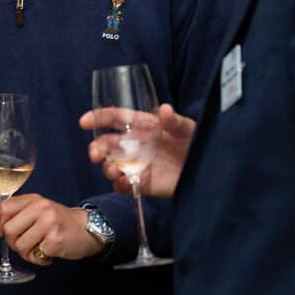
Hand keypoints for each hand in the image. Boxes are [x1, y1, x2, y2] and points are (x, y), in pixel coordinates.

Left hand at [0, 193, 102, 264]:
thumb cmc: (59, 220)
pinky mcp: (55, 241)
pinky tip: (48, 253)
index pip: (3, 209)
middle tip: (25, 242)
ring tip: (38, 248)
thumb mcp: (39, 207)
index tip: (3, 230)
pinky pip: (34, 256)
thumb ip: (16, 207)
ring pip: (20, 245)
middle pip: (8, 230)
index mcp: (34, 199)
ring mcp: (48, 224)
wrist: (86, 229)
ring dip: (26, 253)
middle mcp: (41, 208)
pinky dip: (39, 259)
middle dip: (13, 242)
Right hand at [80, 103, 195, 197]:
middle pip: (107, 144)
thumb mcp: (188, 128)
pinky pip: (124, 185)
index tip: (84, 121)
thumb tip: (163, 109)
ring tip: (114, 171)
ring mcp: (137, 164)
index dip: (99, 118)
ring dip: (107, 167)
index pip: (116, 118)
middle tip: (95, 154)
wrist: (209, 171)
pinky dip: (121, 185)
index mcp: (143, 126)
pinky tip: (126, 182)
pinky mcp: (143, 183)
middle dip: (97, 148)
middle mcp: (135, 144)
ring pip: (111, 165)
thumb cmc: (197, 142)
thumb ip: (174, 121)